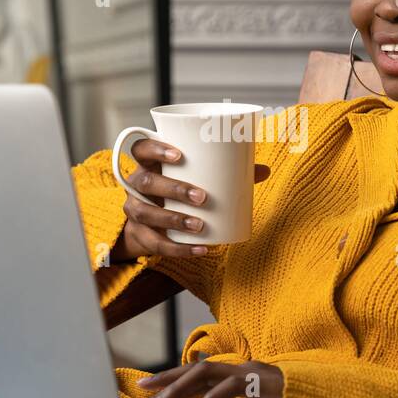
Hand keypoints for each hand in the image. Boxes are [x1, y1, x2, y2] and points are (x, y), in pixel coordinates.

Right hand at [113, 138, 269, 259]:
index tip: (179, 154)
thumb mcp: (194, 178)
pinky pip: (155, 243)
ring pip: (146, 213)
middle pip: (147, 182)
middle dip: (174, 189)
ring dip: (174, 219)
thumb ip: (225, 172)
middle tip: (202, 197)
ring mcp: (134, 210)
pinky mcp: (139, 235)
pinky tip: (201, 249)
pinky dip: (179, 248)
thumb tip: (263, 170)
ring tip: (199, 225)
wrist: (150, 224)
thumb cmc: (177, 190)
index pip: (141, 149)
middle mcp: (136, 185)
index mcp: (149, 163)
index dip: (156, 149)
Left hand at [127, 360, 284, 397]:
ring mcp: (243, 372)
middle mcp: (231, 368)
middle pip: (189, 373)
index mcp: (228, 374)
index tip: (142, 391)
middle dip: (162, 385)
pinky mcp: (255, 382)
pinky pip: (228, 391)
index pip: (191, 376)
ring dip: (176, 392)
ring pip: (202, 375)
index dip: (166, 381)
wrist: (313, 395)